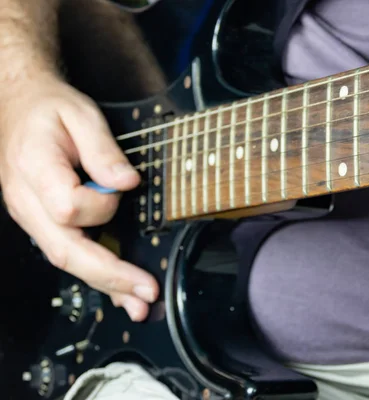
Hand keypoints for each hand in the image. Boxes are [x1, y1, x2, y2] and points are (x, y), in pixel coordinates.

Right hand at [0, 74, 158, 320]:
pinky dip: (96, 274)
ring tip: (138, 303)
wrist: (19, 107)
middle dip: (109, 275)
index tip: (123, 186)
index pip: (68, 206)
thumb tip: (126, 182)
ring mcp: (32, 216)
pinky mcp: (42, 221)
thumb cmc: (48, 110)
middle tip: (144, 292)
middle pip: (65, 250)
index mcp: (34, 169)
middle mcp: (27, 201)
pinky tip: (118, 290)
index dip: (102, 204)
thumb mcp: (79, 114)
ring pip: (65, 259)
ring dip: (104, 284)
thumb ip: (103, 149)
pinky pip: (68, 252)